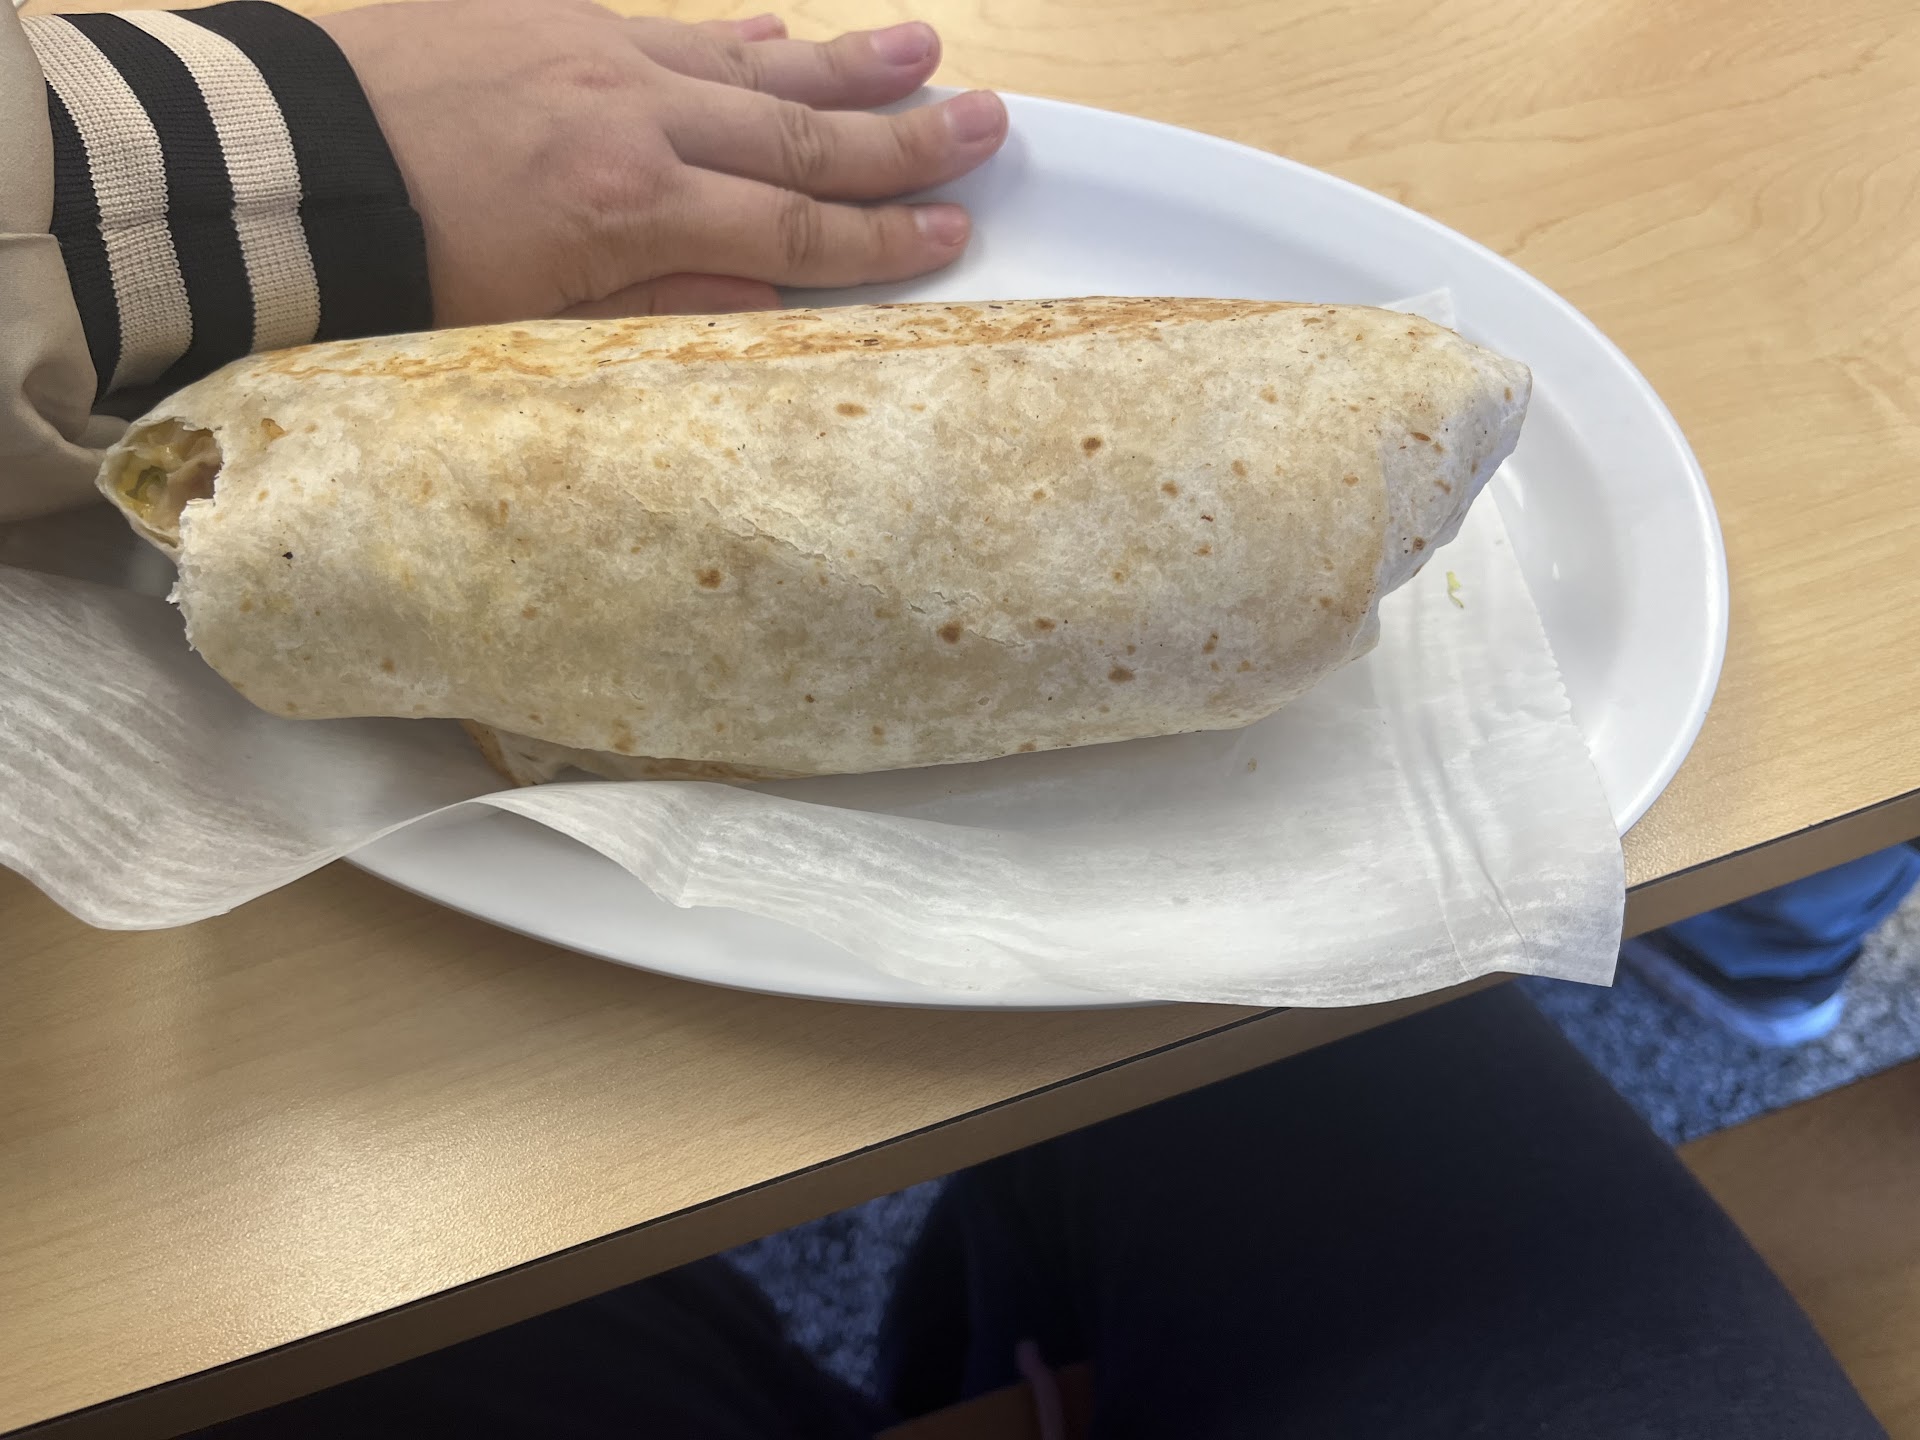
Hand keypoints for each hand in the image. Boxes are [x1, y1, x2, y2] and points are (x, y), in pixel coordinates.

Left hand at [318, 0, 1007, 324]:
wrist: (270, 159)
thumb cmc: (393, 261)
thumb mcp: (528, 318)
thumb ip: (658, 299)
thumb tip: (764, 287)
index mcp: (629, 208)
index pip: (790, 225)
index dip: (881, 234)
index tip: (954, 230)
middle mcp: (633, 116)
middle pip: (797, 133)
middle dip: (901, 136)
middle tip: (989, 123)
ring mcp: (595, 50)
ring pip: (751, 61)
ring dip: (844, 63)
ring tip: (926, 52)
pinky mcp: (552, 15)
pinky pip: (672, 24)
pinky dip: (735, 34)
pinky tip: (779, 29)